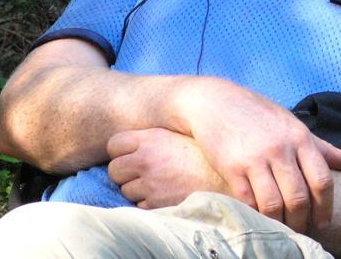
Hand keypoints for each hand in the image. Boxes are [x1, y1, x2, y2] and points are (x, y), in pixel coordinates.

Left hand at [107, 128, 226, 208]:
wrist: (226, 178)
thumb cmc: (204, 154)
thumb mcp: (178, 135)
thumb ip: (154, 137)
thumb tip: (133, 143)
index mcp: (151, 139)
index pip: (114, 144)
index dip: (120, 151)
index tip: (129, 155)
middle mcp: (147, 160)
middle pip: (115, 170)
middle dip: (124, 173)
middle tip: (140, 172)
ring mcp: (151, 184)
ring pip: (127, 190)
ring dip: (138, 189)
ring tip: (160, 183)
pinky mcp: (157, 204)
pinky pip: (142, 205)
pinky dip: (150, 202)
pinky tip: (168, 193)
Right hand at [174, 77, 340, 232]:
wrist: (215, 101)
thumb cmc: (258, 114)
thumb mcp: (292, 124)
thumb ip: (321, 147)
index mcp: (299, 137)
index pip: (322, 180)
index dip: (326, 207)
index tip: (324, 221)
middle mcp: (280, 148)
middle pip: (299, 197)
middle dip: (303, 221)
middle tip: (302, 230)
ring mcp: (255, 158)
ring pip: (274, 204)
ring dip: (281, 223)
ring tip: (283, 229)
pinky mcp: (232, 167)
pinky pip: (249, 202)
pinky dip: (257, 216)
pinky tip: (260, 219)